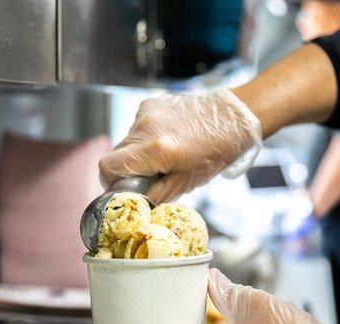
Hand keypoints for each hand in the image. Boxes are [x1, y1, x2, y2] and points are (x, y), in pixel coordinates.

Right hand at [99, 89, 261, 203]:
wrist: (232, 117)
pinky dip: (146, 136)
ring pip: (126, 140)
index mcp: (156, 149)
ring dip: (138, 152)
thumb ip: (157, 194)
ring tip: (165, 154)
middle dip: (127, 168)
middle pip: (115, 153)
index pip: (108, 166)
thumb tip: (135, 205)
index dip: (110, 180)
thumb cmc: (215, 152)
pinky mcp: (150, 103)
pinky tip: (167, 137)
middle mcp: (146, 127)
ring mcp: (147, 112)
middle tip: (149, 174)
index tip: (123, 187)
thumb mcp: (187, 182)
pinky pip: (137, 126)